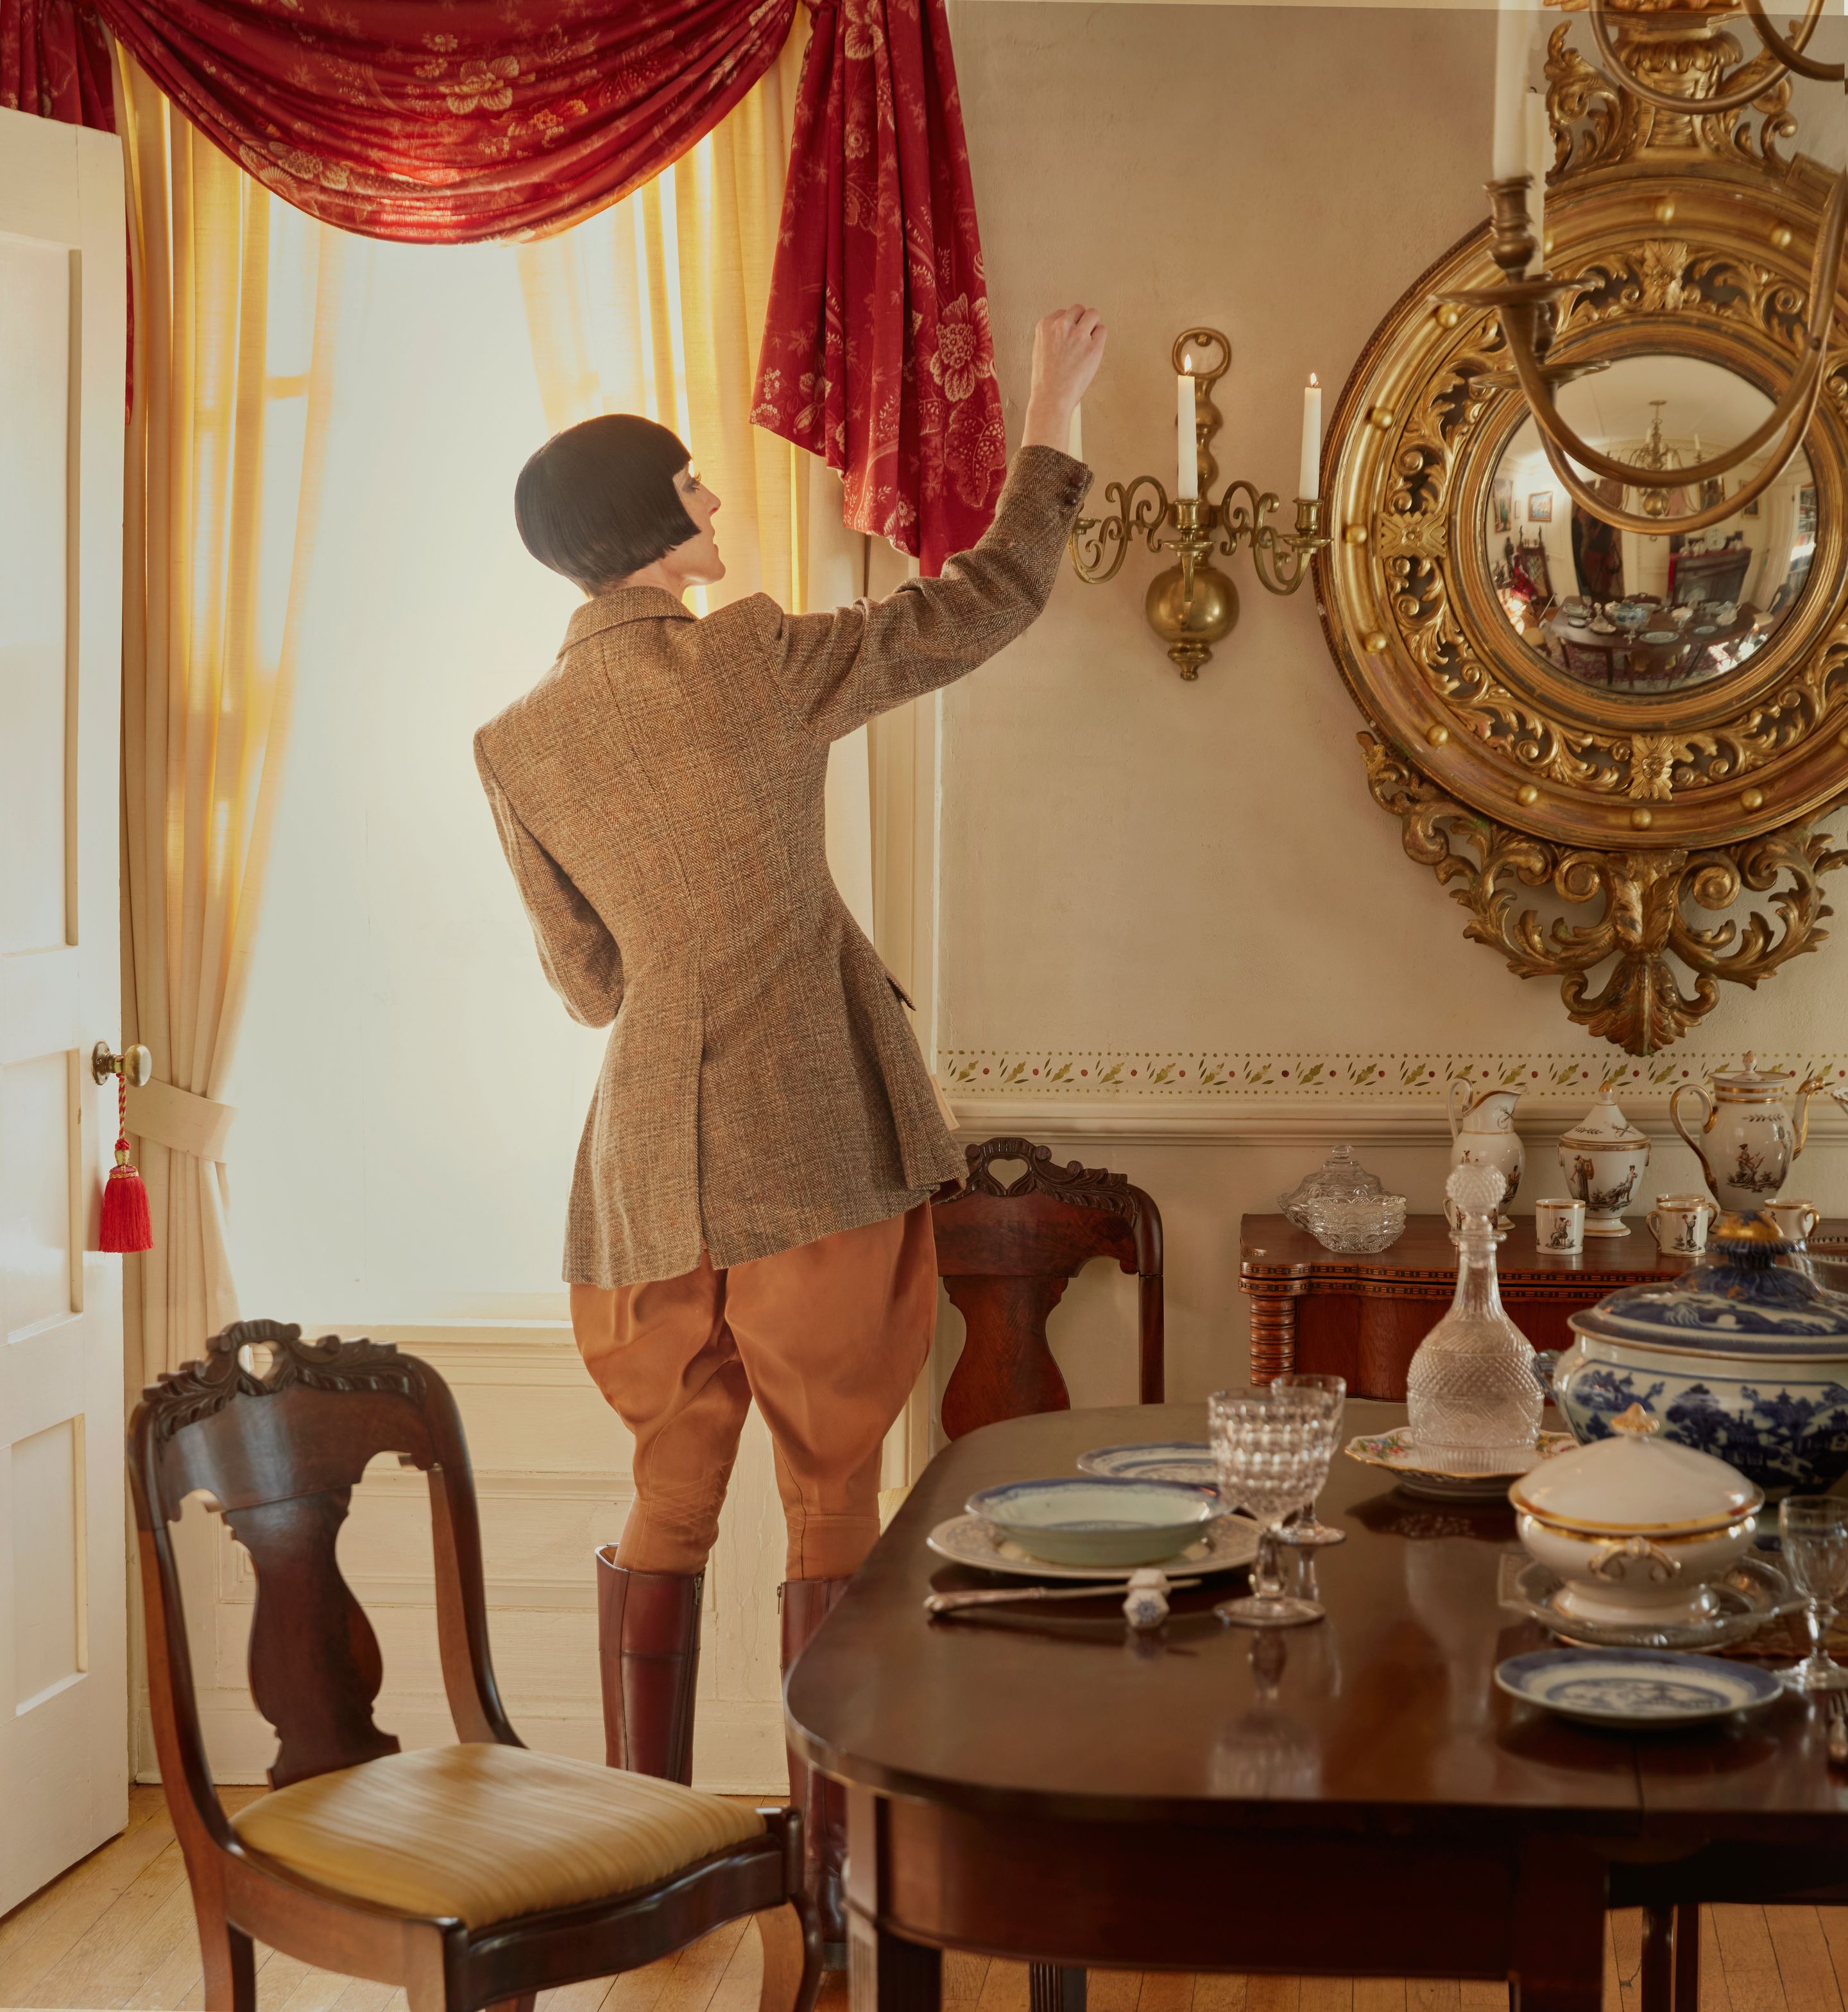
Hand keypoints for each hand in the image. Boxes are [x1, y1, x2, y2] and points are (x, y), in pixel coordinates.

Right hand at [1021, 305, 1105, 451]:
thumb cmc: (1045, 380)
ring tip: (1086, 344)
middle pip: (1079, 309)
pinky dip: (1099, 339)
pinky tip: (1091, 352)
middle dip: (1081, 322)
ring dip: (1092, 326)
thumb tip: (1069, 327)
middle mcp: (1061, 325)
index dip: (1068, 326)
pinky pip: (1103, 331)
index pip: (1063, 313)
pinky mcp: (1093, 346)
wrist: (1051, 398)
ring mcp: (1078, 335)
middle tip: (1079, 340)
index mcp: (1045, 325)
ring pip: (1093, 314)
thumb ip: (1053, 335)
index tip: (1067, 339)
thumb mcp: (1040, 350)